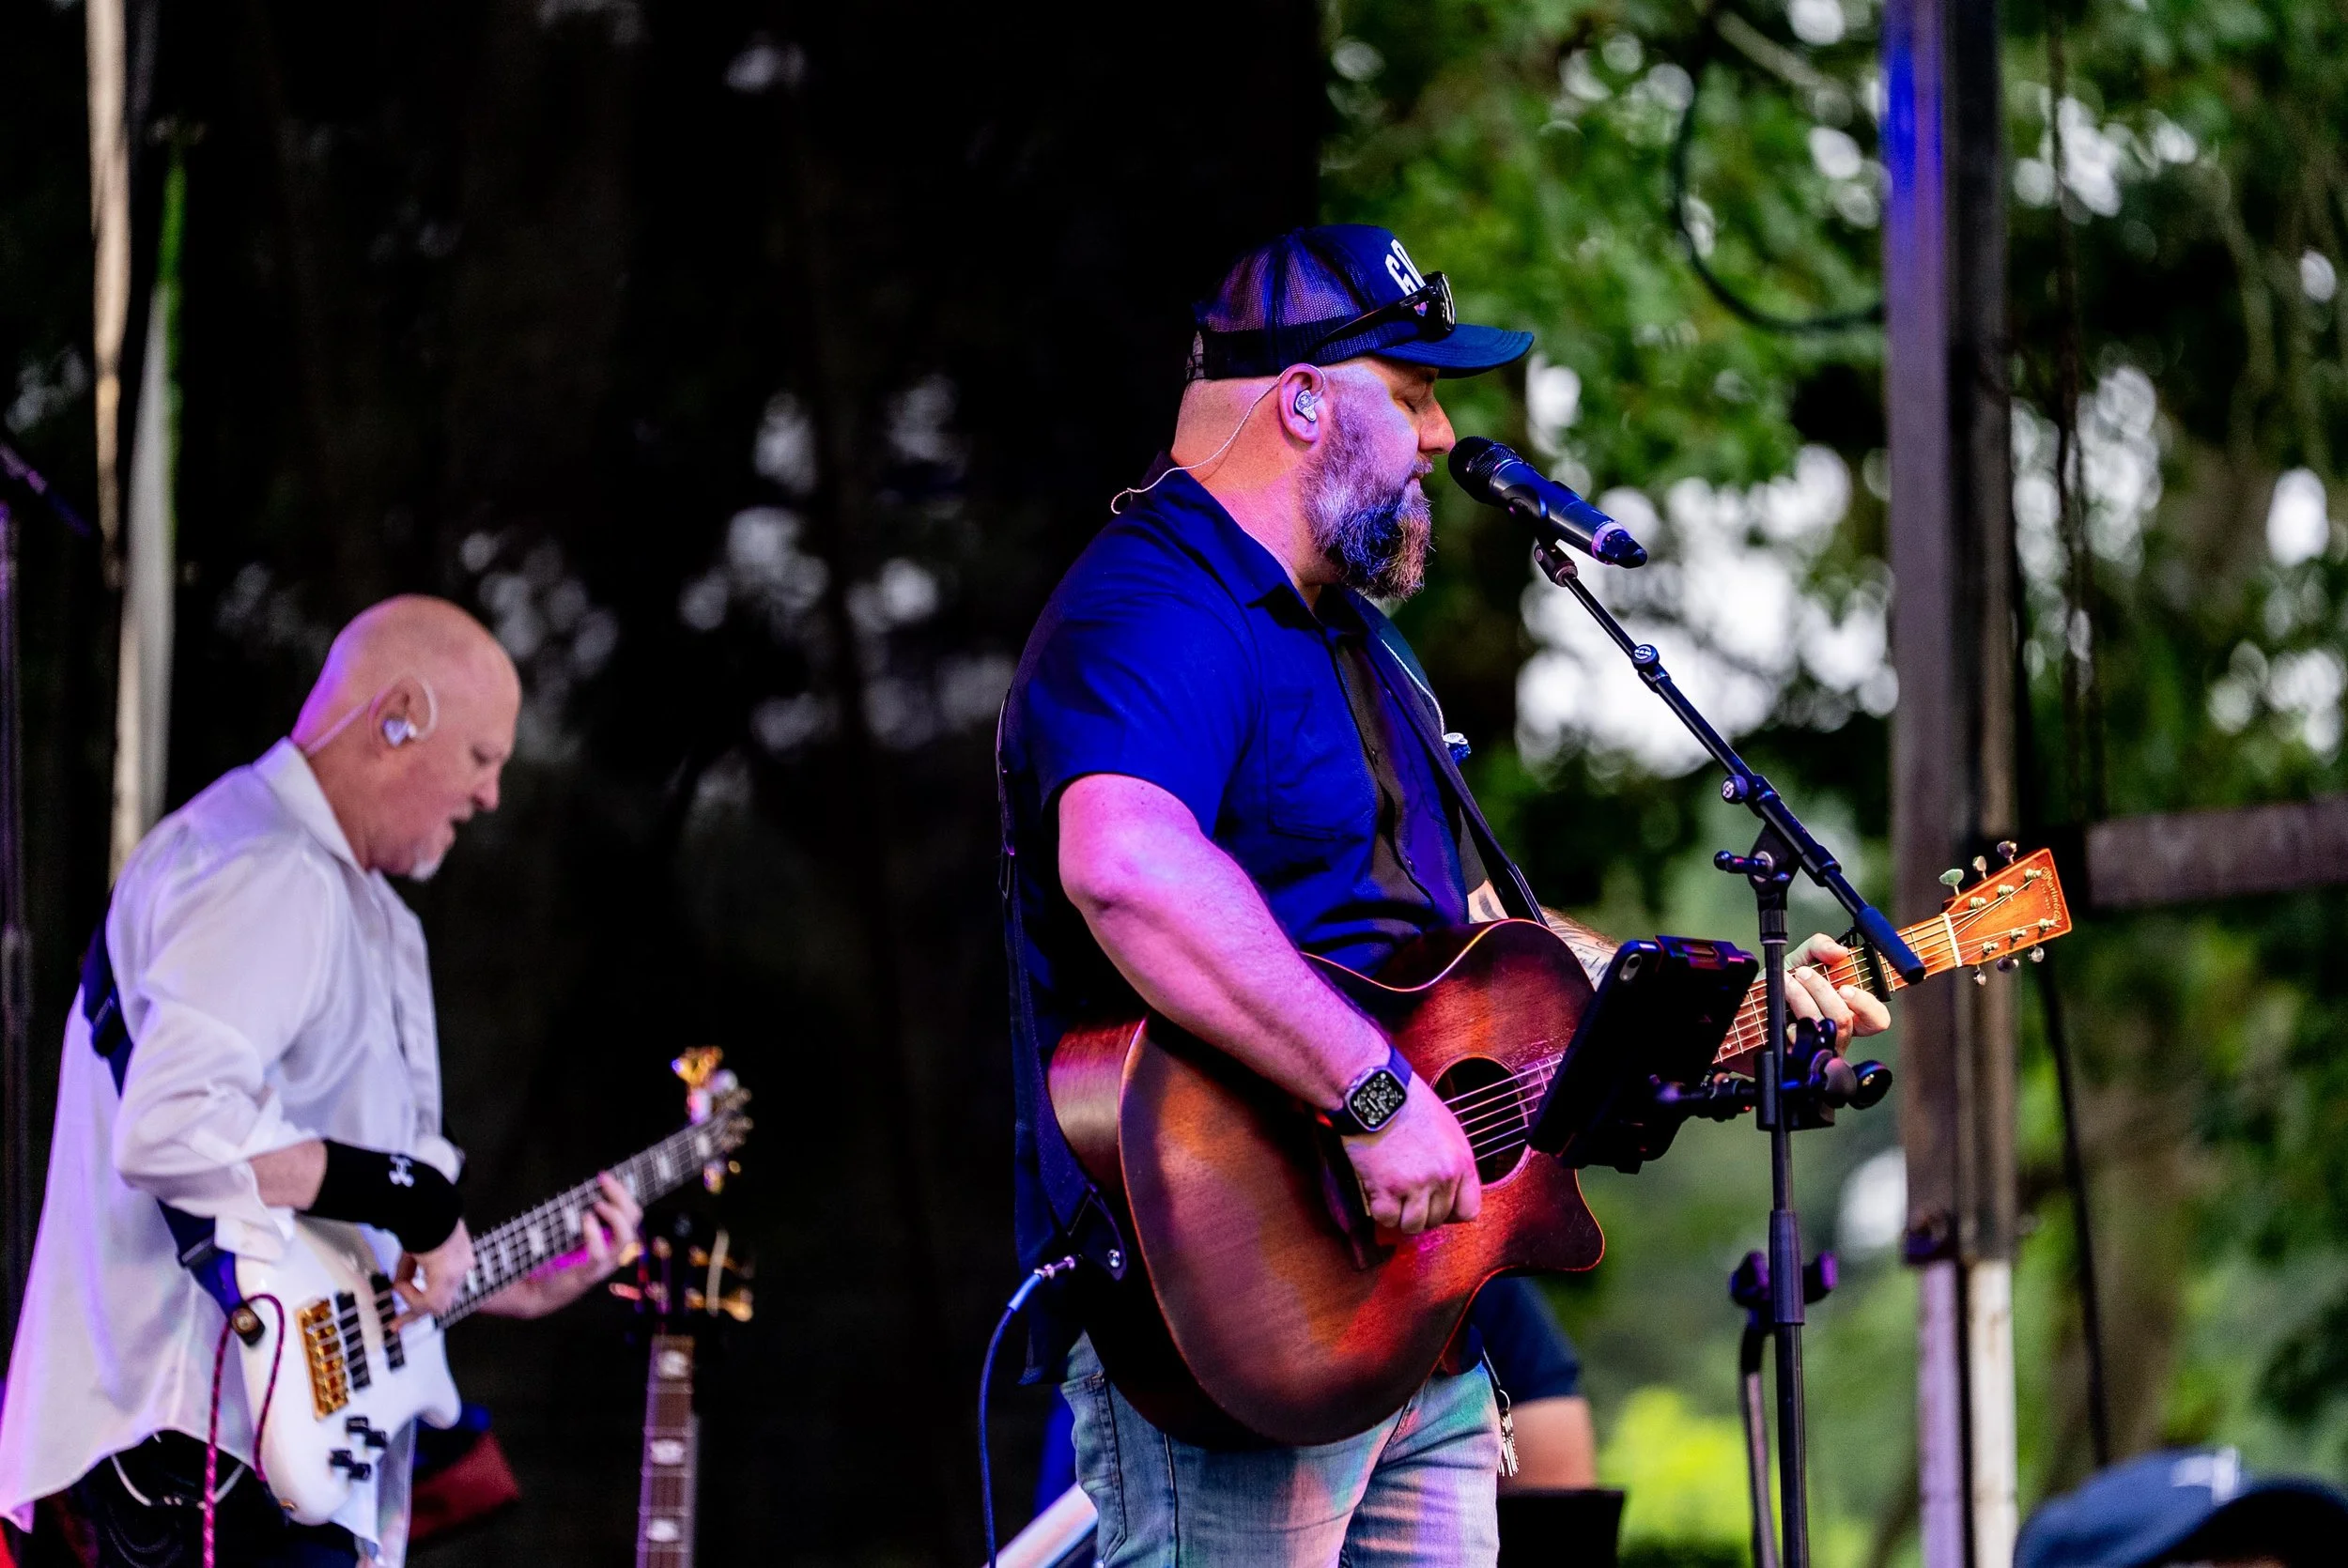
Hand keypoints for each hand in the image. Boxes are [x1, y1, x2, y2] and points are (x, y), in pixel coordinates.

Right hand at [392, 1220, 474, 1324]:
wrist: (426, 1210)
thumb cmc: (420, 1224)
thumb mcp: (414, 1251)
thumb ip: (409, 1270)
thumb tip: (399, 1286)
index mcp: (459, 1259)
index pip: (445, 1287)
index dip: (423, 1297)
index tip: (408, 1304)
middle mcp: (462, 1269)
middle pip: (441, 1301)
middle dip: (416, 1312)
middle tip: (395, 1325)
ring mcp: (457, 1274)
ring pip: (435, 1305)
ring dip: (412, 1302)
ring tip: (398, 1290)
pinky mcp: (448, 1278)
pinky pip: (429, 1302)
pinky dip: (411, 1297)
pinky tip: (401, 1285)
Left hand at [481, 1172, 642, 1319]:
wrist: (537, 1292)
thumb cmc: (554, 1259)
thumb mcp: (573, 1234)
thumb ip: (583, 1216)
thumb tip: (584, 1189)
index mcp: (613, 1239)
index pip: (632, 1212)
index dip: (622, 1191)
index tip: (604, 1176)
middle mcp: (614, 1251)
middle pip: (634, 1219)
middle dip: (621, 1196)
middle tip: (603, 1182)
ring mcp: (603, 1265)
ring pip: (626, 1238)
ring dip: (615, 1216)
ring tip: (597, 1204)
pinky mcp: (587, 1274)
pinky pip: (599, 1253)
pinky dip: (594, 1234)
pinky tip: (585, 1220)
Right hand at [1341, 1074, 1481, 1235]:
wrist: (1375, 1091)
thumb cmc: (1407, 1102)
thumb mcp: (1447, 1127)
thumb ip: (1451, 1159)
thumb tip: (1448, 1186)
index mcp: (1462, 1161)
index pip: (1469, 1210)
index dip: (1451, 1212)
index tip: (1436, 1205)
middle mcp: (1443, 1176)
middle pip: (1438, 1219)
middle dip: (1422, 1212)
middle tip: (1407, 1196)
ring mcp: (1415, 1184)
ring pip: (1413, 1226)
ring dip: (1401, 1216)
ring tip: (1392, 1198)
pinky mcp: (1386, 1188)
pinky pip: (1387, 1219)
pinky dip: (1380, 1212)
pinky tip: (1377, 1194)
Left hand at [1785, 935, 1891, 1045]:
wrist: (1746, 1007)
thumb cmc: (1780, 987)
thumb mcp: (1799, 959)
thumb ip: (1819, 948)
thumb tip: (1840, 951)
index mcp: (1847, 1011)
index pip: (1876, 1019)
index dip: (1866, 1005)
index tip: (1844, 988)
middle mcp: (1836, 1033)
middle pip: (1844, 1021)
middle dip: (1822, 991)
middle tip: (1803, 973)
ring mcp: (1818, 1048)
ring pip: (1821, 1028)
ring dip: (1801, 998)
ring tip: (1787, 981)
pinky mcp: (1796, 1056)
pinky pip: (1799, 1044)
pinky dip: (1787, 1021)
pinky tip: (1778, 1011)